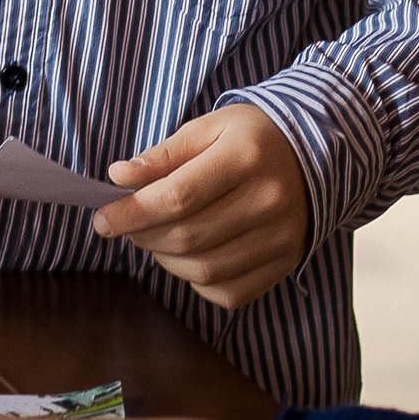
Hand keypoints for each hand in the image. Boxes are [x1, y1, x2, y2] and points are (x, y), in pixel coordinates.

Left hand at [94, 104, 309, 309]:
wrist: (316, 153)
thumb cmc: (251, 138)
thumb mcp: (209, 127)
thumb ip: (164, 154)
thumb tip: (119, 178)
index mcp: (247, 156)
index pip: (178, 196)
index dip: (132, 212)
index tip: (102, 219)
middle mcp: (269, 200)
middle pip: (188, 236)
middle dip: (143, 236)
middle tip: (126, 226)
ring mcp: (281, 237)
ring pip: (205, 269)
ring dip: (165, 260)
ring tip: (156, 238)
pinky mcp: (285, 262)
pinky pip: (229, 291)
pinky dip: (197, 281)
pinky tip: (190, 256)